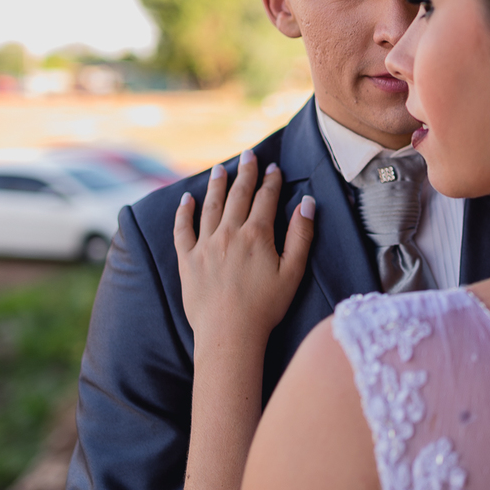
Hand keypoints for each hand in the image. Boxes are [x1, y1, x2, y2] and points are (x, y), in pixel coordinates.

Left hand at [174, 151, 314, 348]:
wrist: (229, 334)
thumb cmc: (266, 306)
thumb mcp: (293, 271)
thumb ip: (301, 235)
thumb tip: (307, 204)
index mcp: (257, 235)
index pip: (265, 199)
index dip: (271, 181)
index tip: (274, 168)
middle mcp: (229, 233)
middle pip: (238, 195)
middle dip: (245, 172)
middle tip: (248, 154)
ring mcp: (205, 245)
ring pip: (210, 206)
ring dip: (217, 184)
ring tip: (220, 168)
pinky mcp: (188, 260)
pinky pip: (182, 229)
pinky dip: (184, 212)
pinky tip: (187, 198)